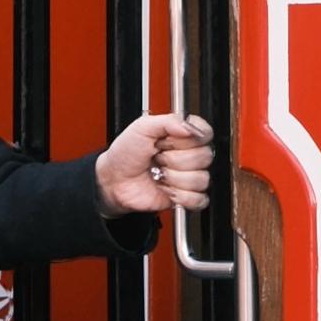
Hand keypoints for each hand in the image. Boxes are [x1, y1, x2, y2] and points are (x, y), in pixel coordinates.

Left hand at [96, 112, 214, 218]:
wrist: (115, 180)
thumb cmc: (126, 153)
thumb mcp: (142, 127)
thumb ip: (168, 121)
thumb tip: (189, 127)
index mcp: (182, 135)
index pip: (206, 133)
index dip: (190, 138)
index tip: (170, 139)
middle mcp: (189, 155)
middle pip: (204, 157)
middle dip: (175, 159)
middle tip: (159, 157)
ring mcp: (189, 176)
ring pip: (201, 179)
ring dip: (175, 178)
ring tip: (161, 174)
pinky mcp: (186, 196)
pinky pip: (200, 199)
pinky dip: (181, 196)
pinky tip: (167, 189)